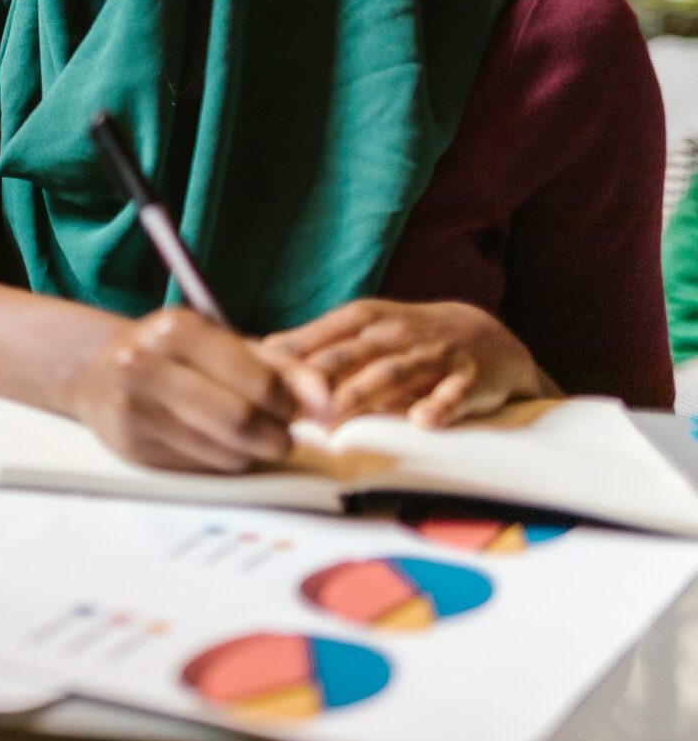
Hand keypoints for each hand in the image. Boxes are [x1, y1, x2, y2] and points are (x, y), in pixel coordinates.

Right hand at [62, 307, 301, 473]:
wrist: (97, 372)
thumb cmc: (174, 355)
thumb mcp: (223, 345)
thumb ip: (283, 369)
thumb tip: (330, 405)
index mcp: (176, 329)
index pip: (260, 383)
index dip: (290, 406)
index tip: (295, 411)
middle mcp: (147, 365)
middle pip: (241, 422)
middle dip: (275, 437)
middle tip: (280, 435)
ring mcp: (133, 408)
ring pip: (224, 452)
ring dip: (250, 453)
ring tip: (245, 437)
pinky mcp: (131, 447)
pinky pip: (201, 469)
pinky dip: (220, 462)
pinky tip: (211, 443)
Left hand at [262, 299, 552, 428]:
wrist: (485, 335)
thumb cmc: (406, 337)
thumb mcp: (361, 329)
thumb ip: (315, 343)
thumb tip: (255, 353)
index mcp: (364, 319)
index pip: (321, 336)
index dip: (289, 359)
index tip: (258, 381)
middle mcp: (395, 334)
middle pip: (350, 355)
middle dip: (319, 378)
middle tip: (287, 405)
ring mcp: (433, 355)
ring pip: (395, 373)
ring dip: (365, 392)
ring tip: (339, 411)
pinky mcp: (468, 379)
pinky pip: (454, 393)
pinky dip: (440, 406)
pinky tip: (423, 421)